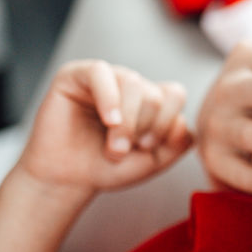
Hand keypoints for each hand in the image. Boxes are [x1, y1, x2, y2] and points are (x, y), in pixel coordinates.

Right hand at [19, 60, 191, 194]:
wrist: (67, 180)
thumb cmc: (107, 168)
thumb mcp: (152, 161)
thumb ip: (177, 143)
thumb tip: (183, 122)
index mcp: (150, 99)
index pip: (174, 93)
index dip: (167, 122)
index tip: (148, 147)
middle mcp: (129, 84)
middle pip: (153, 93)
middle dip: (143, 128)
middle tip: (123, 151)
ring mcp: (103, 77)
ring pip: (132, 82)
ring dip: (127, 122)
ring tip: (113, 147)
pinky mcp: (74, 76)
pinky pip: (99, 72)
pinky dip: (109, 98)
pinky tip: (109, 120)